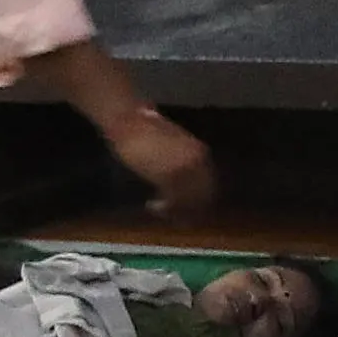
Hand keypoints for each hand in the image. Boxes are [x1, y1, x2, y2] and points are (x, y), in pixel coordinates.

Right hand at [102, 106, 217, 218]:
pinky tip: (152, 206)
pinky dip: (164, 208)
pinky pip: (172, 200)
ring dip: (175, 210)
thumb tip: (187, 186)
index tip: (186, 207)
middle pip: (201, 195)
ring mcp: (184, 169)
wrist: (129, 121)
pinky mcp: (168, 176)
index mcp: (200, 153)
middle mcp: (197, 161)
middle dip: (189, 209)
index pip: (208, 184)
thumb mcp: (172, 146)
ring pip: (188, 200)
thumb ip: (183, 163)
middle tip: (174, 216)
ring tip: (160, 211)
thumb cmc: (144, 131)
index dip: (198, 199)